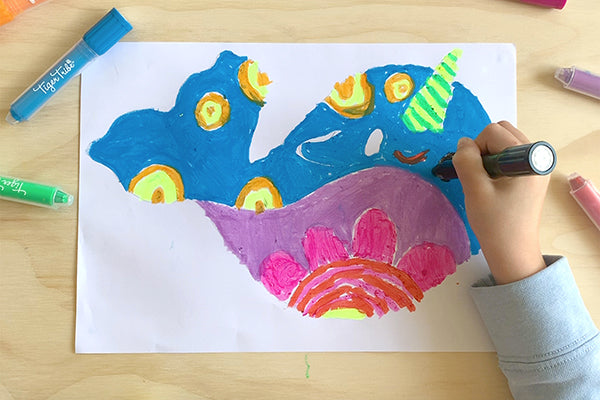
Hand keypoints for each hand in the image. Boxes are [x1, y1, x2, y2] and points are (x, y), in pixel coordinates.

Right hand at [452, 121, 549, 283]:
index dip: (476, 149)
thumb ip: (466, 161)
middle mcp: (539, 156)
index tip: (474, 175)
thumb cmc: (495, 224)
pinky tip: (494, 184)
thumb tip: (463, 143)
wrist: (513, 252)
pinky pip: (509, 154)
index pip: (493, 132)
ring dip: (489, 155)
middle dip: (483, 148)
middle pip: (501, 131)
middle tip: (480, 177)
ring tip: (487, 182)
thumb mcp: (475, 190)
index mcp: (530, 159)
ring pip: (504, 141)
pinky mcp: (533, 173)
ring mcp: (538, 164)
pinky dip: (496, 162)